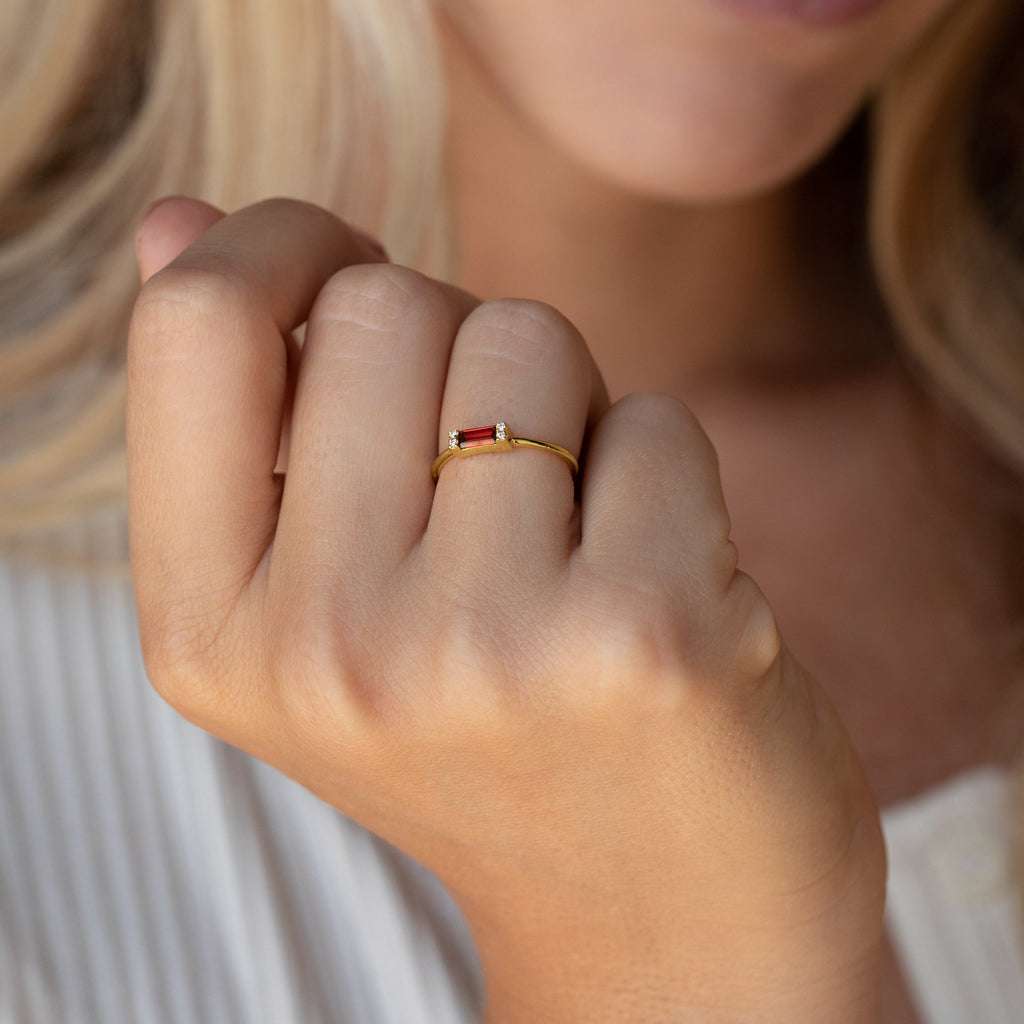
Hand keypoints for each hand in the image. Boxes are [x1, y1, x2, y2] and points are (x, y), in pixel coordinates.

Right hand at [128, 197, 885, 1022]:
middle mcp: (327, 648)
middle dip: (456, 351)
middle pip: (385, 307)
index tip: (341, 261)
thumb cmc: (494, 740)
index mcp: (214, 633)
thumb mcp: (325, 600)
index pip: (194, 327)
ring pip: (526, 340)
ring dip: (566, 413)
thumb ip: (246, 412)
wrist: (660, 922)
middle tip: (493, 483)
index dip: (275, 246)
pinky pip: (656, 419)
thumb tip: (176, 221)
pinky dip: (665, 477)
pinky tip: (659, 595)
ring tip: (571, 550)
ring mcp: (483, 646)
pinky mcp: (641, 635)